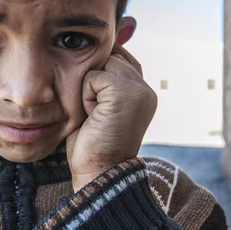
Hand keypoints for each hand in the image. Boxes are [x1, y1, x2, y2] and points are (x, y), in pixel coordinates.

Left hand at [66, 46, 156, 191]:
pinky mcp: (126, 91)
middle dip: (92, 81)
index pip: (117, 57)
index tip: (95, 104)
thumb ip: (104, 83)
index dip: (98, 74)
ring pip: (100, 64)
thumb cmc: (93, 144)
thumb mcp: (100, 107)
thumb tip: (91, 57)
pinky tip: (93, 116)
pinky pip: (92, 77)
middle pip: (107, 57)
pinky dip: (85, 97)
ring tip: (95, 114)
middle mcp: (145, 88)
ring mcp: (138, 89)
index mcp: (142, 91)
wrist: (98, 172)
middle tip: (95, 113)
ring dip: (88, 89)